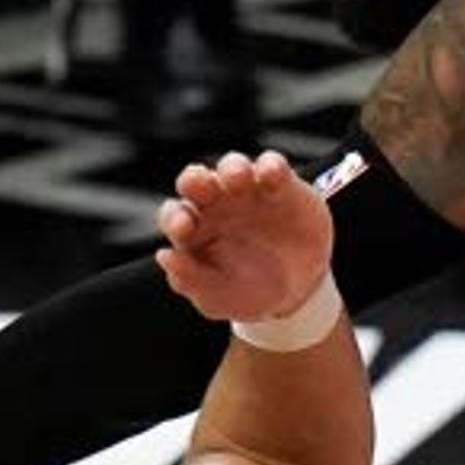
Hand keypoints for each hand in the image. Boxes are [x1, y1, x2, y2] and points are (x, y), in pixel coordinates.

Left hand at [154, 151, 336, 328]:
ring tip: (238, 179)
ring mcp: (247, 192)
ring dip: (232, 168)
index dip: (174, 217)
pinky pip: (273, 166)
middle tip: (199, 184)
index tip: (184, 228)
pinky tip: (272, 177)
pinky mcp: (280, 185)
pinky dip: (271, 166)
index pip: (174, 215)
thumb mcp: (218, 298)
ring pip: (232, 166)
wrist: (301, 290)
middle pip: (195, 181)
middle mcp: (215, 205)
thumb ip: (189, 280)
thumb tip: (163, 256)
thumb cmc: (249, 292)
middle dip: (194, 179)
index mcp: (194, 230)